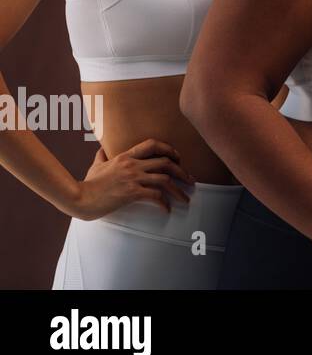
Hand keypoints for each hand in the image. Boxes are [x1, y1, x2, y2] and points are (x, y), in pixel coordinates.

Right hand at [70, 139, 195, 219]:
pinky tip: (167, 209)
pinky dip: (164, 203)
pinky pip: (155, 196)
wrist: (78, 199)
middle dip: (182, 171)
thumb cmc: (87, 184)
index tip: (178, 158)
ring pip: (165, 179)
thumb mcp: (95, 166)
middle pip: (166, 162)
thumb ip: (102, 156)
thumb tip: (102, 149)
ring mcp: (132, 178)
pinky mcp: (131, 193)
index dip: (169, 149)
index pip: (153, 144)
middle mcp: (132, 165)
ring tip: (186, 198)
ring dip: (179, 189)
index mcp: (126, 156)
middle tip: (190, 180)